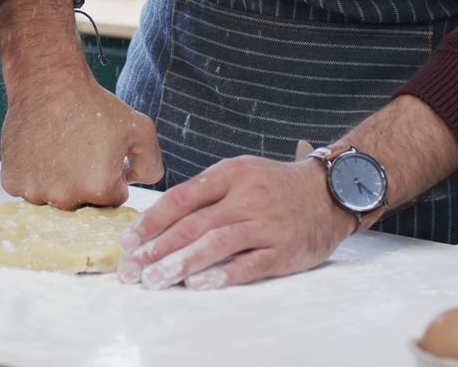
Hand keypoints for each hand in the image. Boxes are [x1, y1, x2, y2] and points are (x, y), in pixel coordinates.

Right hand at [0, 76, 163, 208]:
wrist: (48, 82)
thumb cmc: (94, 104)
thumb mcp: (141, 128)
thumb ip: (152, 165)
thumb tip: (137, 184)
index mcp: (99, 189)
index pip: (114, 198)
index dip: (112, 175)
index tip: (103, 155)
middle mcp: (65, 197)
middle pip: (83, 202)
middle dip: (86, 182)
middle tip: (81, 150)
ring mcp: (35, 192)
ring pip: (54, 198)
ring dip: (59, 181)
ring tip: (60, 149)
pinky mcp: (12, 182)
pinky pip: (29, 189)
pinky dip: (35, 175)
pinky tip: (40, 151)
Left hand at [116, 156, 353, 289]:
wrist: (329, 193)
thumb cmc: (274, 186)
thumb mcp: (239, 173)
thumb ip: (204, 193)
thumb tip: (157, 221)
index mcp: (230, 174)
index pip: (181, 198)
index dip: (151, 222)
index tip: (128, 241)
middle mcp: (247, 197)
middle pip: (193, 225)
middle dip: (157, 249)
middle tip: (132, 270)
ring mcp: (266, 224)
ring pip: (216, 244)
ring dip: (181, 264)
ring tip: (155, 280)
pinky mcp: (283, 250)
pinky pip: (248, 265)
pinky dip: (221, 275)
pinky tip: (197, 284)